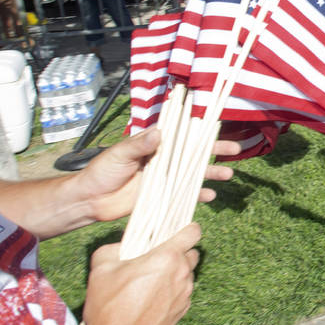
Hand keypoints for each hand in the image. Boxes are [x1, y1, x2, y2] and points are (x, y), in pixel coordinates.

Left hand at [77, 128, 237, 223]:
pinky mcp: (162, 196)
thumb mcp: (119, 154)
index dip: (198, 128)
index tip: (216, 123)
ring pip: (193, 173)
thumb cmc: (100, 172)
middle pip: (193, 152)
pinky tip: (210, 196)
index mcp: (154, 144)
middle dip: (214, 150)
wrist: (89, 201)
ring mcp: (164, 178)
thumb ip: (138, 144)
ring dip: (211, 173)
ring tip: (228, 175)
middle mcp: (163, 159)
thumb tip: (159, 132)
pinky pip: (184, 195)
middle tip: (234, 150)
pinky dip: (197, 195)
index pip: (180, 132)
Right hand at [82, 223, 202, 324]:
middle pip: (192, 253)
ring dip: (176, 273)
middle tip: (160, 257)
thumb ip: (113, 248)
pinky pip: (183, 293)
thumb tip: (121, 245)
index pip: (193, 233)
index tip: (181, 229)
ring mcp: (185, 294)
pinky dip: (173, 291)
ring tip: (153, 280)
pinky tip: (153, 298)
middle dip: (181, 252)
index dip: (189, 228)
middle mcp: (182, 273)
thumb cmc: (109, 304)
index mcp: (167, 257)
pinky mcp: (182, 311)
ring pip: (188, 274)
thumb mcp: (101, 268)